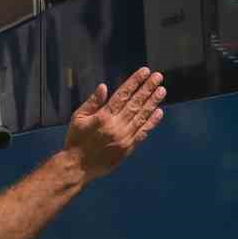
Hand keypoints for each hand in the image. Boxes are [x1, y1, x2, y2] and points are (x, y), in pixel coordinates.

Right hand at [64, 67, 166, 182]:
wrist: (78, 167)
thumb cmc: (76, 140)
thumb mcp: (78, 118)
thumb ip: (92, 102)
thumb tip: (104, 87)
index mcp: (103, 116)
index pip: (123, 94)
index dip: (135, 82)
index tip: (144, 71)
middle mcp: (116, 125)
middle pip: (135, 103)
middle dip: (148, 88)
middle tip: (158, 77)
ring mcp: (124, 137)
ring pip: (142, 116)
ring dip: (153, 102)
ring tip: (162, 90)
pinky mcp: (129, 148)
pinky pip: (143, 133)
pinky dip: (152, 122)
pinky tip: (159, 112)